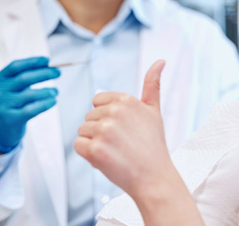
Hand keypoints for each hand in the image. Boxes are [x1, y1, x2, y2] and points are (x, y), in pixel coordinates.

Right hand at [0, 56, 60, 153]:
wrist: (1, 129)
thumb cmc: (14, 103)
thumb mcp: (15, 88)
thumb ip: (27, 77)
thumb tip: (50, 66)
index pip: (15, 66)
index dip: (32, 61)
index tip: (48, 59)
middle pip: (24, 78)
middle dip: (44, 73)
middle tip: (58, 72)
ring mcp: (3, 106)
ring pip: (30, 94)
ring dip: (47, 91)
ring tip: (56, 91)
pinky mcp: (11, 119)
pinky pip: (32, 109)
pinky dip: (46, 103)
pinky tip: (54, 101)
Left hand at [75, 60, 171, 196]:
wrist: (155, 178)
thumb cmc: (153, 146)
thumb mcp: (154, 111)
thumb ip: (152, 84)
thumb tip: (160, 61)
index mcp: (126, 100)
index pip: (98, 101)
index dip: (108, 117)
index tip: (124, 129)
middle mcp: (114, 112)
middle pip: (89, 117)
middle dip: (101, 131)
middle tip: (122, 143)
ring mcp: (104, 131)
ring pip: (83, 131)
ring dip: (94, 143)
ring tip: (116, 152)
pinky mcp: (94, 150)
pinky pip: (78, 145)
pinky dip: (88, 155)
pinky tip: (107, 159)